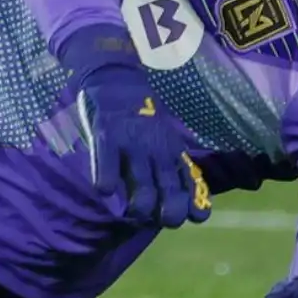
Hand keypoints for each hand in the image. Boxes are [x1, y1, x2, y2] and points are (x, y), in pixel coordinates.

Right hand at [56, 23, 210, 227]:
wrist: (119, 78)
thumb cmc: (143, 117)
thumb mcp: (167, 141)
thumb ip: (177, 170)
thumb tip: (193, 208)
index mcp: (173, 154)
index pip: (191, 189)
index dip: (192, 209)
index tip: (188, 216)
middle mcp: (157, 152)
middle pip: (170, 194)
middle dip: (167, 216)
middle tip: (155, 219)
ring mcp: (133, 145)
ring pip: (142, 187)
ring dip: (139, 208)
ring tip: (130, 212)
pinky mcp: (108, 136)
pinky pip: (107, 164)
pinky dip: (106, 182)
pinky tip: (104, 190)